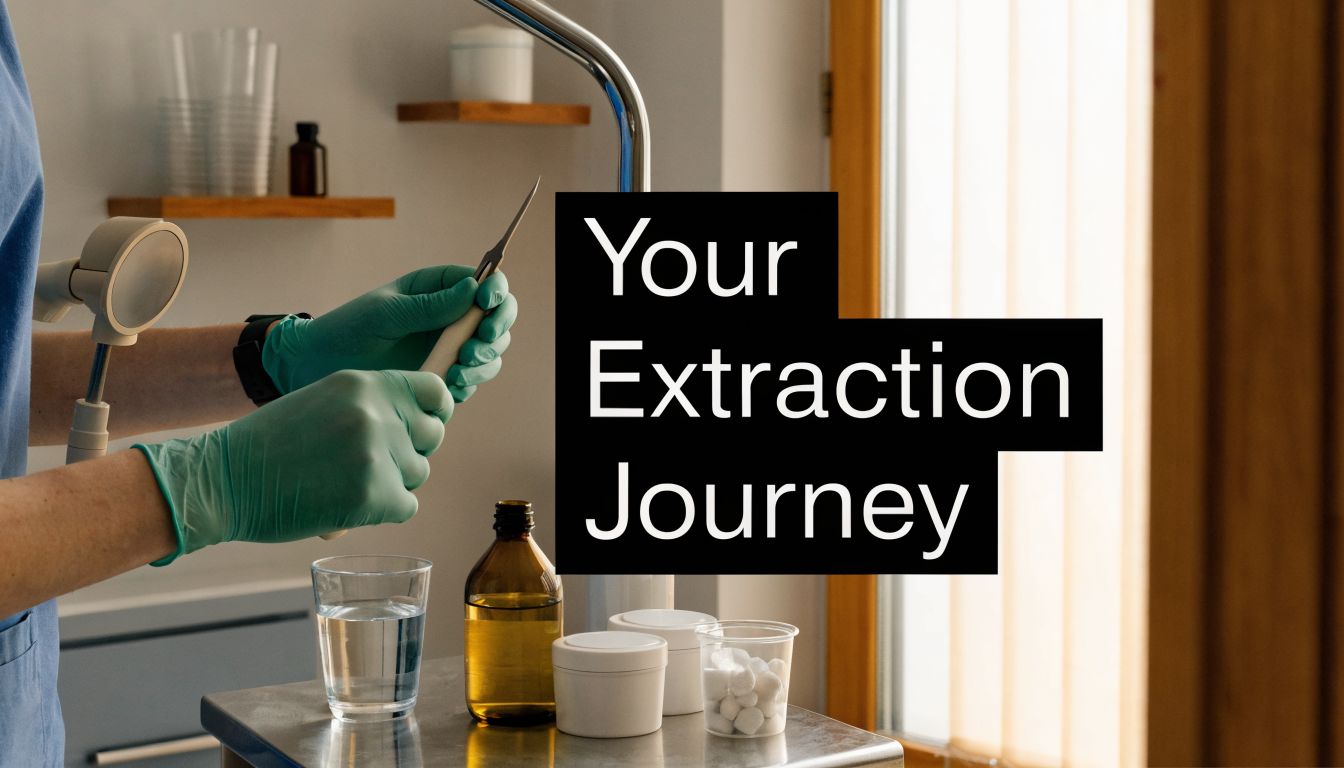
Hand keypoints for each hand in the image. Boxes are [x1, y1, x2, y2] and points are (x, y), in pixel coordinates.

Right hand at [134, 369, 451, 562]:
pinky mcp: (372, 495)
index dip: (432, 413)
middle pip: (430, 437)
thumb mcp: (325, 400)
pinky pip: (406, 506)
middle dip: (407, 452)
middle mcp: (376, 413)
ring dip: (391, 483)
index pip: (435, 393)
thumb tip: (425, 421)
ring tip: (344, 482)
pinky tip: (346, 504)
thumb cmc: (271, 443)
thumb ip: (372, 405)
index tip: (418, 428)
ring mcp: (377, 454)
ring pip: (418, 473)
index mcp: (365, 383)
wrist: (223, 480)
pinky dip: (382, 512)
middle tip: (366, 463)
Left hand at [261, 265, 518, 400]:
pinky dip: (468, 384)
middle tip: (473, 347)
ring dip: (483, 362)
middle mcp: (451, 316)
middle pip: (497, 320)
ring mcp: (449, 348)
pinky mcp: (443, 376)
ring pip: (490, 353)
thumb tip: (474, 289)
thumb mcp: (387, 313)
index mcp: (440, 288)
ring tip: (457, 371)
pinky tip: (448, 386)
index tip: (488, 303)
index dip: (497, 292)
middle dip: (494, 333)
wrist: (321, 368)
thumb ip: (430, 305)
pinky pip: (471, 380)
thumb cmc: (349, 329)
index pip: (486, 284)